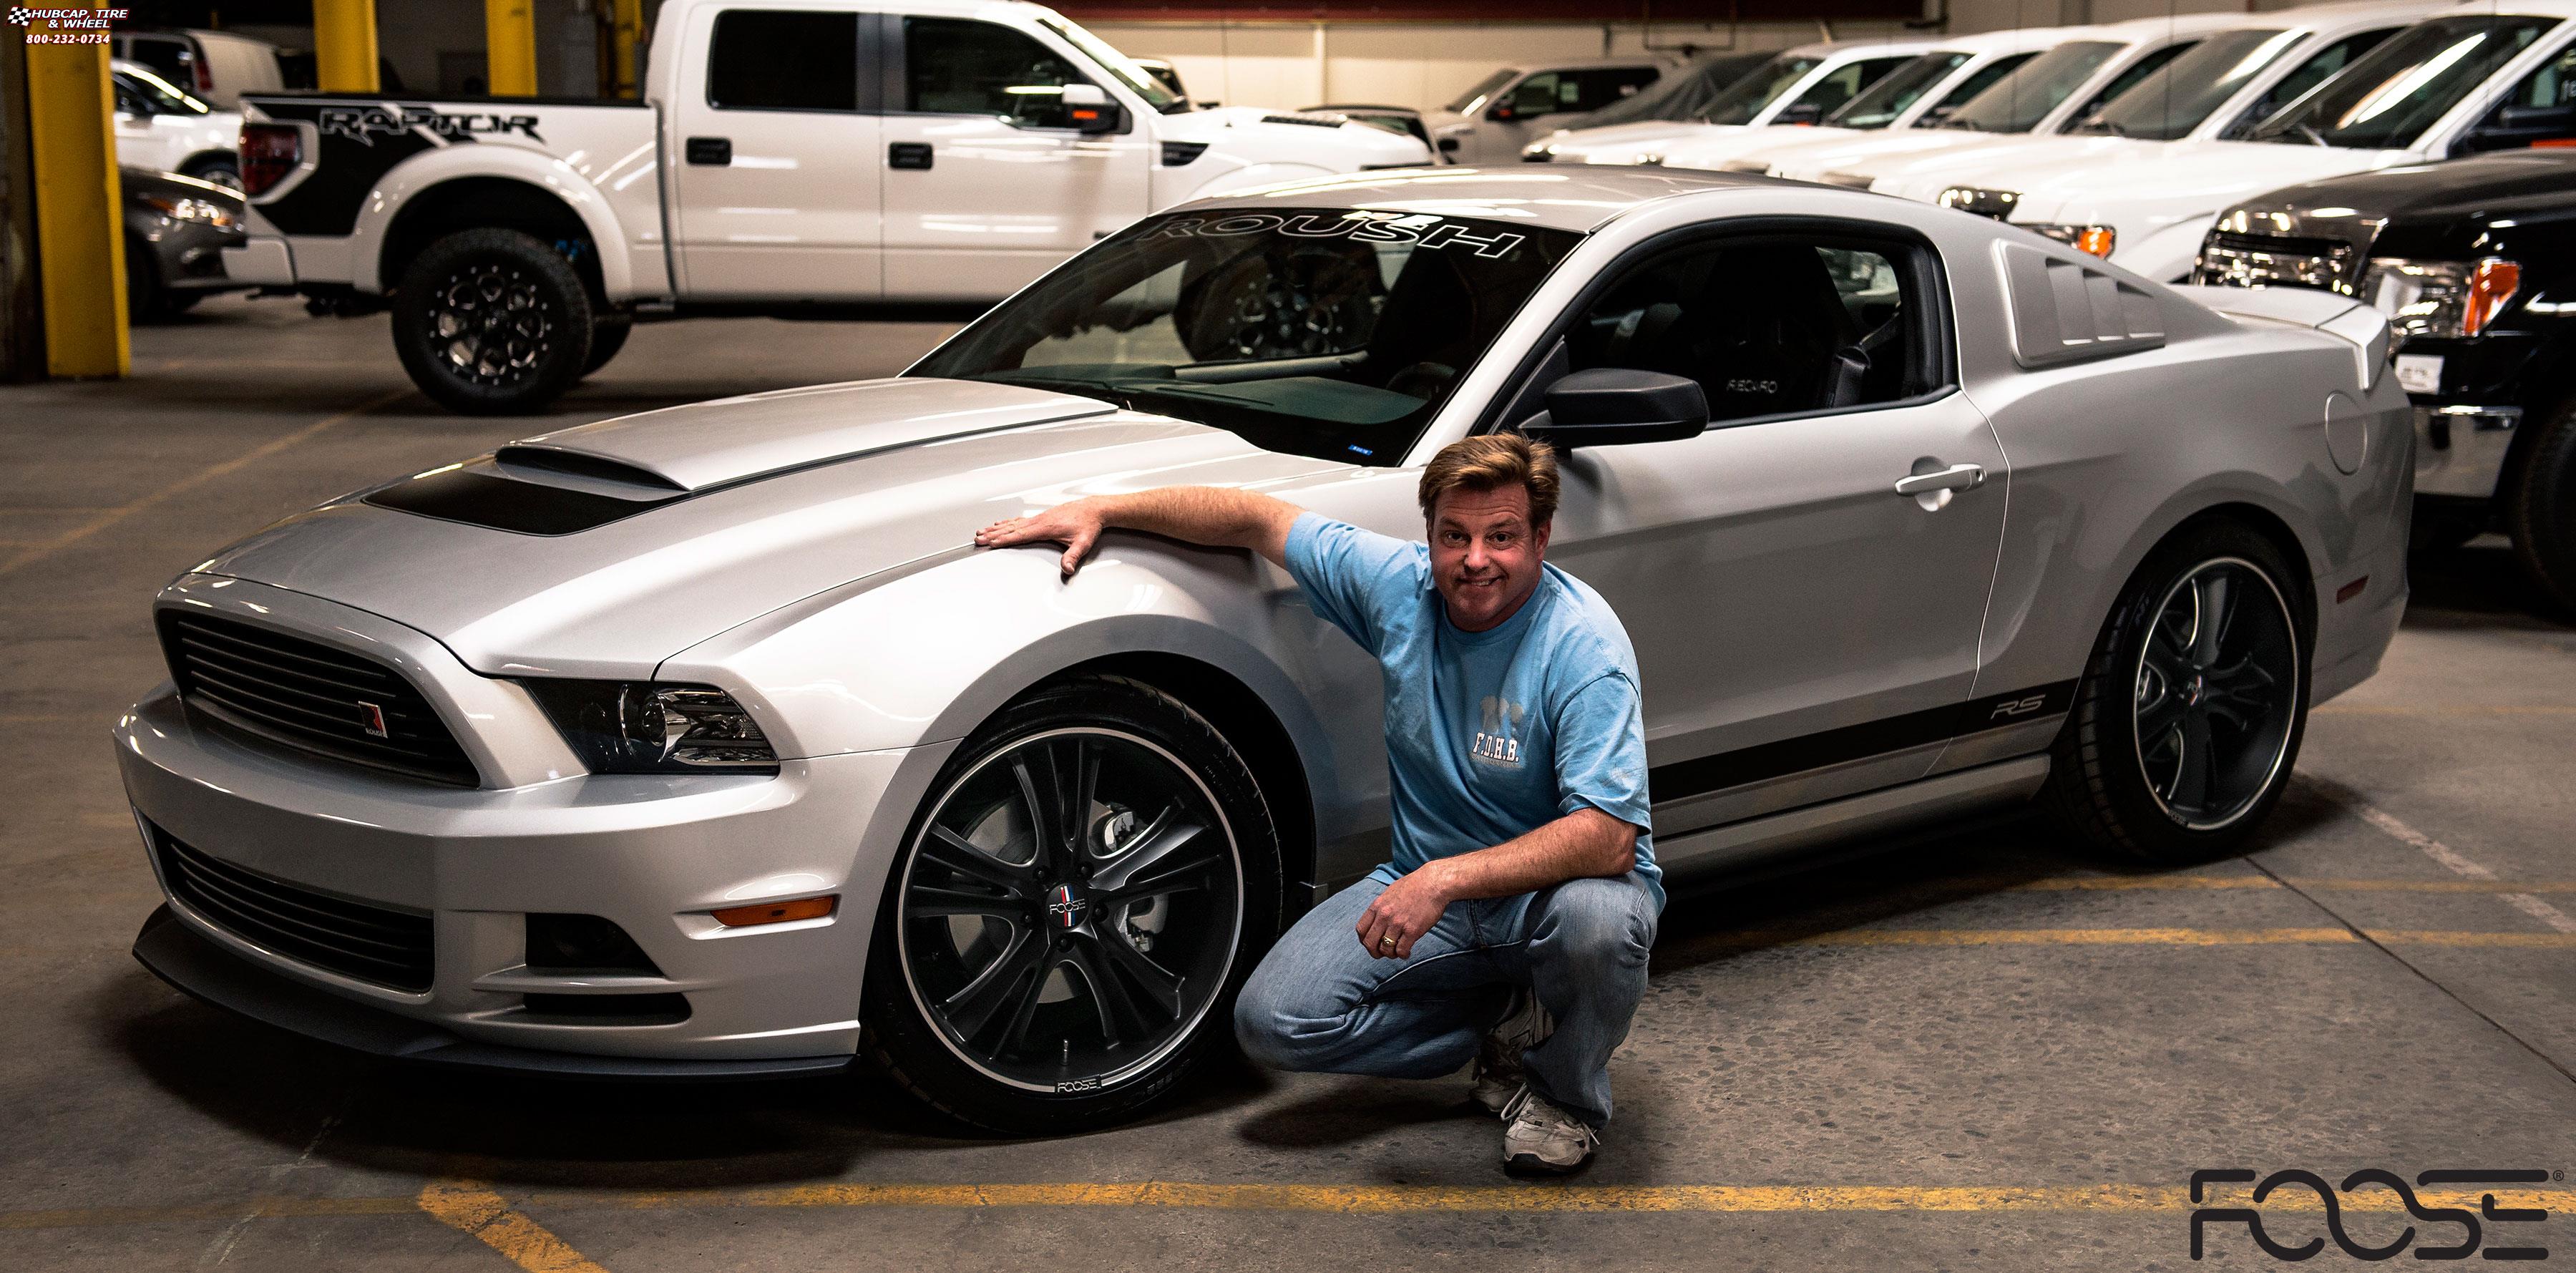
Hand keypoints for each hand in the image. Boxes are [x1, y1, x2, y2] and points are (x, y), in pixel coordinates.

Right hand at [974, 498, 1106, 576]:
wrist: (1094, 509)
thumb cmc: (1088, 525)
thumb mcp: (1083, 543)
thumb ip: (1074, 556)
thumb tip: (1067, 568)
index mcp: (1046, 527)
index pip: (1020, 535)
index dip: (1005, 540)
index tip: (991, 543)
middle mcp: (1039, 520)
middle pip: (1011, 528)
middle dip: (993, 534)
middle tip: (978, 539)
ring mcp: (1039, 517)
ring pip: (1012, 523)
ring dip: (996, 528)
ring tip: (982, 532)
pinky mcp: (1041, 516)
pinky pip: (1019, 520)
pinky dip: (1006, 522)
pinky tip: (1000, 523)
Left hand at [1355, 864, 1451, 959]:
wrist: (1433, 883)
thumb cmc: (1414, 885)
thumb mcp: (1390, 892)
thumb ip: (1382, 907)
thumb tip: (1377, 920)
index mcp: (1377, 906)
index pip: (1361, 929)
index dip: (1364, 940)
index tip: (1370, 944)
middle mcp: (1385, 916)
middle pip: (1370, 942)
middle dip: (1374, 952)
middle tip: (1381, 954)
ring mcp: (1398, 923)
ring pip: (1386, 949)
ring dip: (1390, 954)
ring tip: (1396, 952)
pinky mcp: (1412, 930)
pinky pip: (1402, 950)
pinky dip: (1403, 955)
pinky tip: (1407, 953)